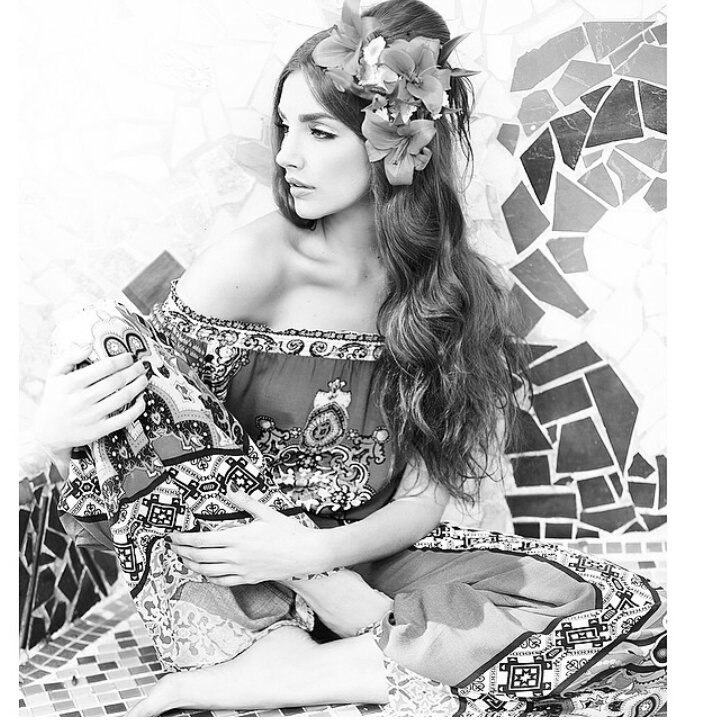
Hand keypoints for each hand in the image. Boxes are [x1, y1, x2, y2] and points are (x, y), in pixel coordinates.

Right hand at [34, 344, 147, 455]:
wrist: (49, 432)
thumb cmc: (56, 397)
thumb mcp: (55, 375)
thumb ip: (70, 357)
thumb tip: (89, 345)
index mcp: (70, 384)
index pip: (104, 368)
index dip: (121, 360)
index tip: (129, 356)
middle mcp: (80, 400)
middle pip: (116, 381)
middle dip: (133, 371)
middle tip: (141, 365)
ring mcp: (90, 417)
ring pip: (123, 398)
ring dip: (139, 386)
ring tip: (144, 378)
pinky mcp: (98, 431)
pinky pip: (124, 419)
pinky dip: (138, 408)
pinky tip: (142, 399)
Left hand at [167, 490, 328, 584]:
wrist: (305, 554)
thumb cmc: (288, 532)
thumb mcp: (267, 512)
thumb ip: (246, 502)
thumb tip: (231, 490)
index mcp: (237, 538)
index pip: (201, 541)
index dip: (184, 539)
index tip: (174, 536)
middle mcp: (235, 557)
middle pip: (200, 557)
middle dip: (182, 552)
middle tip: (173, 547)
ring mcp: (241, 570)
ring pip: (208, 571)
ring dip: (192, 565)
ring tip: (183, 559)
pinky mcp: (248, 579)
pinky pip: (222, 581)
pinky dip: (209, 577)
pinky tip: (206, 572)